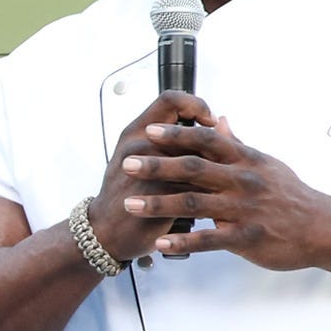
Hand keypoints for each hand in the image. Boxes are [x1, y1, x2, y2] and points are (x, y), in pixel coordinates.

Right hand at [90, 91, 218, 261]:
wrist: (106, 231)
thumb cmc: (128, 191)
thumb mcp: (143, 156)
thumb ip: (174, 138)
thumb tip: (216, 121)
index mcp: (137, 131)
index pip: (170, 100)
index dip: (195, 105)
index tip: (210, 120)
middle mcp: (139, 144)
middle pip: (187, 128)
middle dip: (210, 141)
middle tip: (223, 150)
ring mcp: (147, 169)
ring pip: (194, 159)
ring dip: (212, 168)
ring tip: (220, 178)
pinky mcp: (156, 195)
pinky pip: (192, 188)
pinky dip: (207, 192)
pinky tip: (215, 198)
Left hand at [119, 115, 323, 270]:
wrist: (322, 227)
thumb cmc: (292, 196)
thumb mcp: (266, 163)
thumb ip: (238, 144)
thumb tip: (219, 120)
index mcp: (246, 160)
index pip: (207, 140)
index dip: (177, 134)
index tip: (150, 131)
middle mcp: (242, 181)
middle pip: (194, 168)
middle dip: (157, 166)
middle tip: (127, 163)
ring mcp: (244, 210)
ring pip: (195, 204)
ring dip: (159, 204)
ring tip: (131, 205)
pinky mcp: (246, 237)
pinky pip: (209, 240)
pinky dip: (183, 242)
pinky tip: (160, 244)